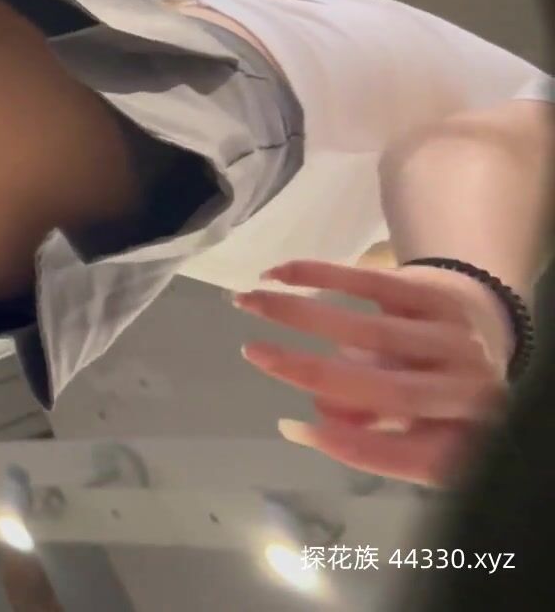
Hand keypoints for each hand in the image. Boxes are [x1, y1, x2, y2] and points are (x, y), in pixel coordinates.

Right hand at [234, 259, 512, 486]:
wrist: (483, 327)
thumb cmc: (431, 390)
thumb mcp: (408, 425)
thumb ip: (367, 427)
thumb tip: (315, 416)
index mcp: (467, 436)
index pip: (415, 456)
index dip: (358, 449)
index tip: (295, 428)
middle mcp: (470, 389)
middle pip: (392, 391)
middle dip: (315, 374)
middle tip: (252, 353)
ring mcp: (457, 339)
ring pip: (372, 330)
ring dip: (301, 314)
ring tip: (249, 302)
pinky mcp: (438, 295)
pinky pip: (373, 282)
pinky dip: (320, 275)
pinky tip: (278, 274)